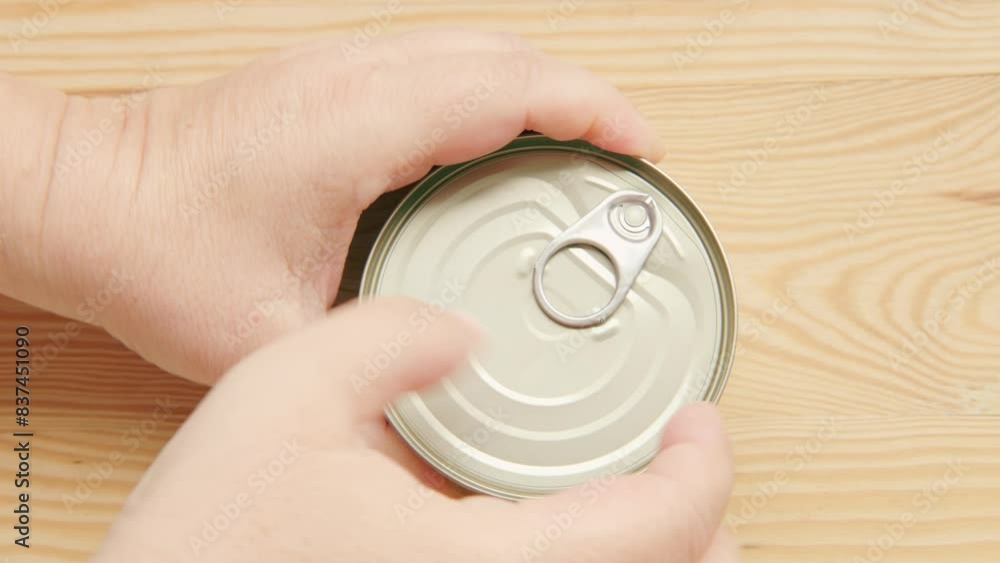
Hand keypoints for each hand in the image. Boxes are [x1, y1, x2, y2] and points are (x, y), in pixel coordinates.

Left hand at [19, 29, 662, 383]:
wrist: (89, 195)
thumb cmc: (158, 248)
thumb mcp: (275, 333)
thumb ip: (369, 362)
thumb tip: (438, 400)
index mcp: (359, 123)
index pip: (509, 88)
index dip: (595, 111)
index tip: (643, 150)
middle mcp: (357, 76)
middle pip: (508, 53)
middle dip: (586, 97)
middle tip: (627, 160)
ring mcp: (342, 66)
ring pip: (476, 49)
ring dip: (541, 90)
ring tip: (580, 151)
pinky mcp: (330, 79)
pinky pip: (439, 64)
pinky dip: (493, 94)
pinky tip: (500, 144)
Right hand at [92, 299, 737, 562]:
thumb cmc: (204, 541)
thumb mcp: (279, 393)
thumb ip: (384, 335)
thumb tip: (453, 334)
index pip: (661, 528)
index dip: (703, 464)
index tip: (697, 417)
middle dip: (698, 520)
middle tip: (679, 456)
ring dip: (651, 546)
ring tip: (634, 486)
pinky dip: (587, 556)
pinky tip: (548, 518)